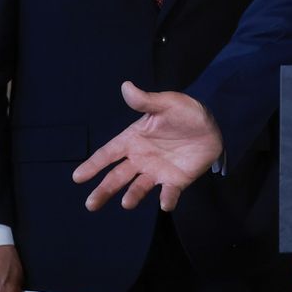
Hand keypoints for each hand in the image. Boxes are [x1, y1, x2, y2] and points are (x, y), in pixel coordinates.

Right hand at [72, 81, 222, 211]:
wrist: (214, 124)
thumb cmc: (185, 112)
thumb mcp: (166, 103)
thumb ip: (146, 101)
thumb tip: (126, 86)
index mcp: (133, 140)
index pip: (108, 154)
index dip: (93, 165)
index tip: (77, 177)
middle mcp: (141, 158)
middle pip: (117, 177)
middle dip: (103, 190)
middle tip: (91, 204)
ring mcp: (157, 171)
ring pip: (139, 187)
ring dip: (132, 196)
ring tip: (126, 203)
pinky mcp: (176, 180)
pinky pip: (169, 192)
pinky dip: (167, 199)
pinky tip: (165, 204)